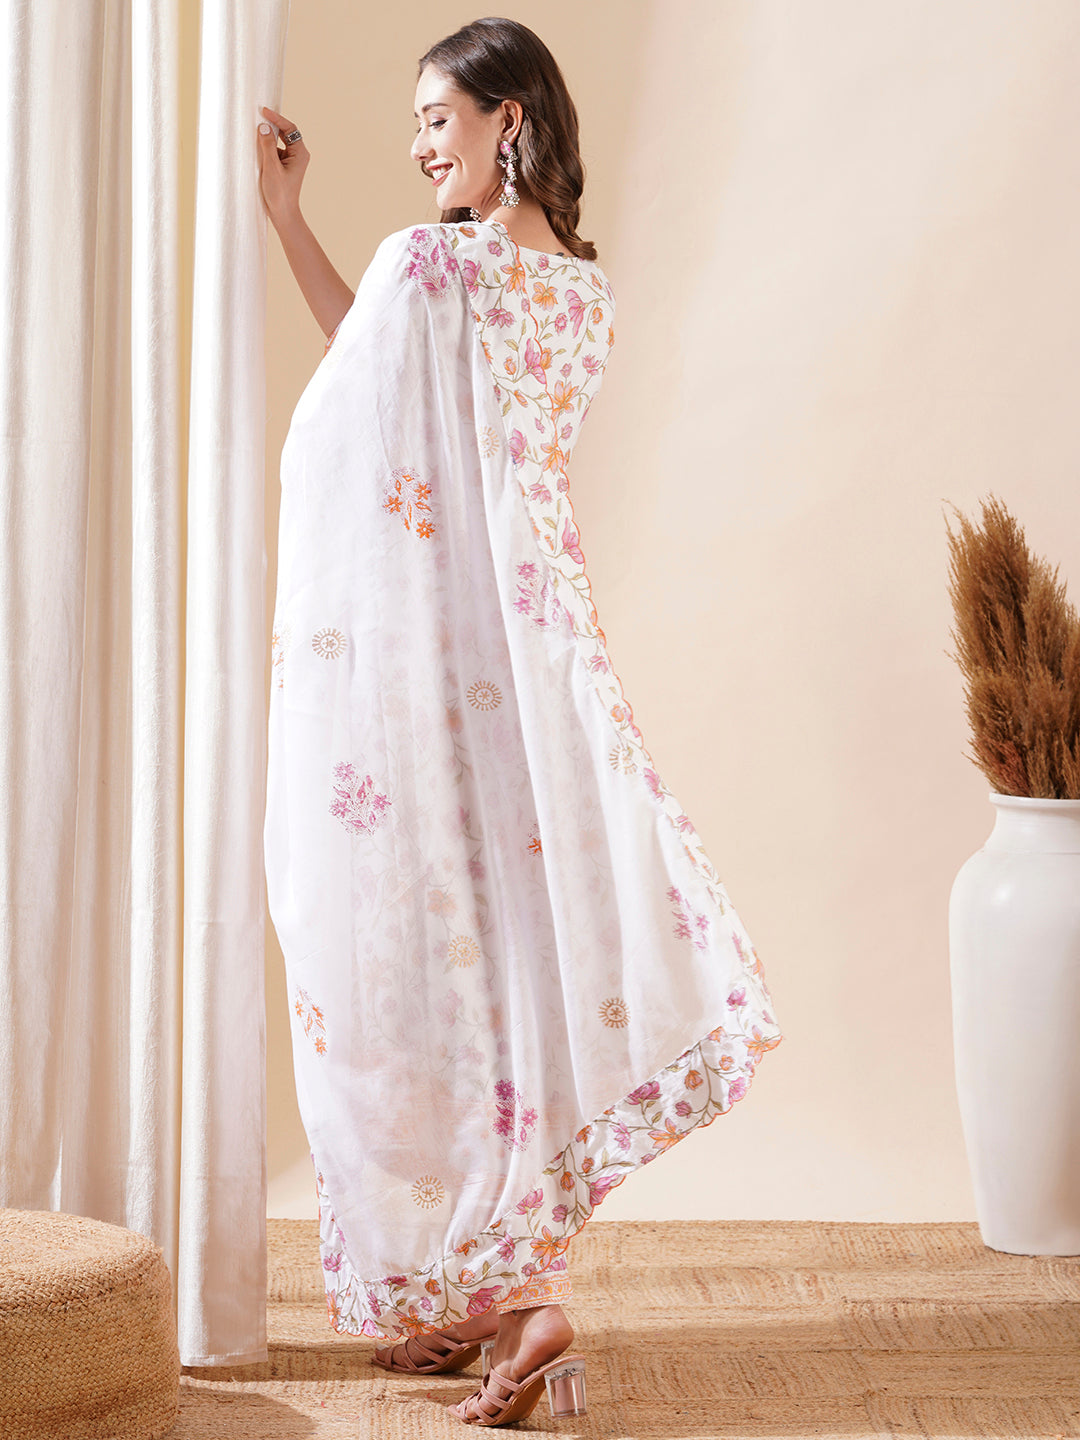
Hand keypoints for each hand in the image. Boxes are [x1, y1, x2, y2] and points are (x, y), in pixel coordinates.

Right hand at [257, 105, 308, 224]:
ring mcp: (291, 161)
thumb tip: (263, 126)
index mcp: (300, 154)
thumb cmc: (280, 193)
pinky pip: (274, 151)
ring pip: (279, 142)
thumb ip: (267, 145)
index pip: (290, 129)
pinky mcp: (283, 167)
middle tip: (258, 118)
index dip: (277, 118)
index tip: (264, 111)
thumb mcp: (271, 167)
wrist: (282, 214)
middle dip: (272, 126)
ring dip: (268, 138)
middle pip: (285, 133)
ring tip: (255, 135)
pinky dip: (266, 148)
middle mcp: (298, 155)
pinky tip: (256, 150)